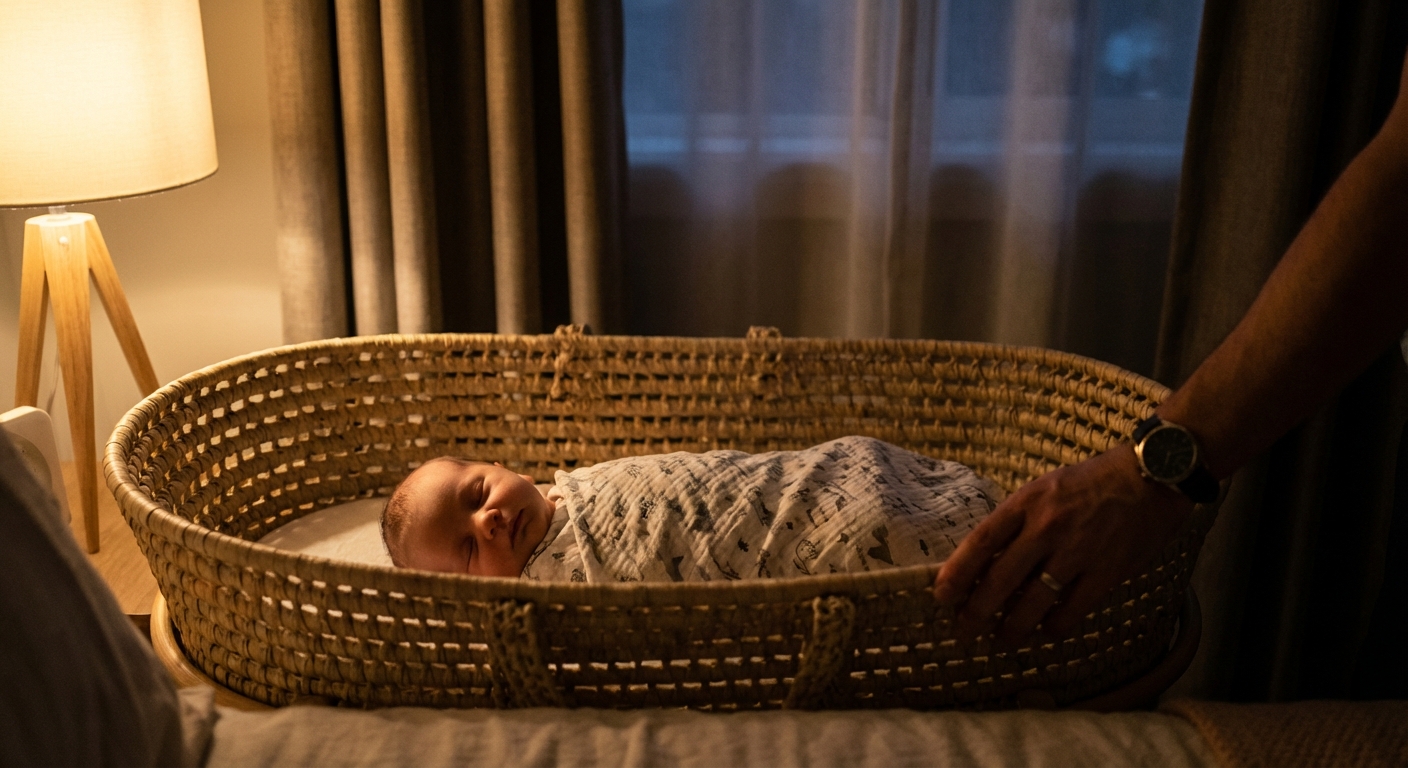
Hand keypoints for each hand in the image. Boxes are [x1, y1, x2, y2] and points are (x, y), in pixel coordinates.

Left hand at [932, 444, 1192, 645]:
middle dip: (977, 611)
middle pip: (1001, 579)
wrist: (1151, 477)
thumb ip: (1019, 520)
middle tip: (963, 631)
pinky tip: (1046, 632)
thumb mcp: (1045, 488)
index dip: (957, 572)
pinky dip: (1055, 626)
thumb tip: (988, 558)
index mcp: (1027, 502)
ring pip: (1033, 602)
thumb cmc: (1092, 481)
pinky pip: (1072, 610)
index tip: (940, 596)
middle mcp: (1047, 527)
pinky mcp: (1107, 571)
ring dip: (1013, 628)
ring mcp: (1078, 551)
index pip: (982, 541)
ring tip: (1001, 641)